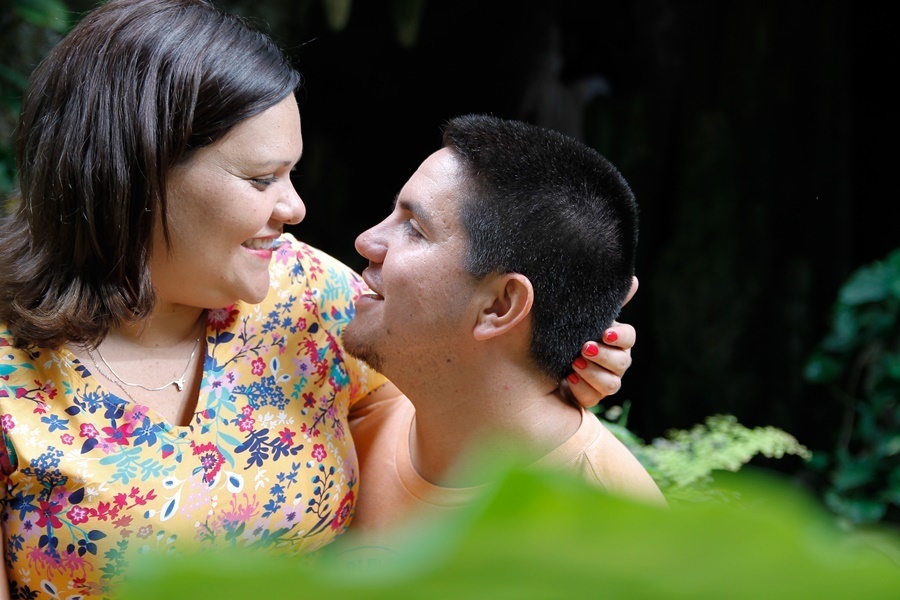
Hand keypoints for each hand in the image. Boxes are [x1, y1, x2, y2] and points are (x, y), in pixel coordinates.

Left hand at [564, 277, 637, 407]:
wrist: (532, 364)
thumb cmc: (557, 334)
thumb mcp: (572, 315)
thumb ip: (597, 299)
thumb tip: (634, 281)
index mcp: (612, 339)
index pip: (629, 337)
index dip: (621, 336)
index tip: (605, 332)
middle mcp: (612, 361)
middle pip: (623, 361)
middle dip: (604, 356)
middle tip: (584, 349)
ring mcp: (603, 382)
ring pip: (612, 384)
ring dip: (593, 373)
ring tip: (573, 364)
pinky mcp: (589, 398)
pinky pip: (593, 398)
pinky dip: (581, 389)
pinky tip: (568, 380)